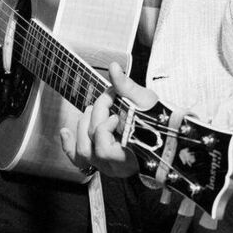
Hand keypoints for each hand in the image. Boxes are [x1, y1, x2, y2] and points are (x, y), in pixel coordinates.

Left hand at [59, 62, 157, 177]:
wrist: (168, 140)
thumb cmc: (159, 123)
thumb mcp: (145, 102)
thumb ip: (126, 86)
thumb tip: (113, 67)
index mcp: (127, 154)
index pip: (102, 138)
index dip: (103, 115)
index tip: (113, 97)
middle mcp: (114, 165)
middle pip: (91, 141)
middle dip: (94, 116)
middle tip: (105, 101)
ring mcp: (107, 166)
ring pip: (83, 152)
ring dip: (81, 127)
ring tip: (90, 111)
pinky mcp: (102, 163)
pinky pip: (79, 160)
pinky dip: (69, 145)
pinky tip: (65, 131)